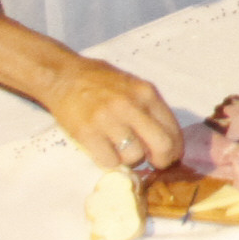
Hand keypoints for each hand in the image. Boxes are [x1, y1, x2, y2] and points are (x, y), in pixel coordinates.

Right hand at [43, 54, 185, 173]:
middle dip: (161, 160)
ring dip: (129, 159)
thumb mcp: (133, 86)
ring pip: (134, 157)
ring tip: (120, 148)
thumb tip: (167, 140)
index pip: (173, 129)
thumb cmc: (101, 82)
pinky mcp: (87, 133)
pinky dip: (109, 161)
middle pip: (161, 145)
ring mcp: (108, 119)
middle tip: (153, 163)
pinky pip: (109, 161)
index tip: (169, 156)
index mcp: (146, 93)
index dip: (174, 149)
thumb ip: (149, 109)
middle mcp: (131, 105)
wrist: (64, 76)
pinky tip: (104, 150)